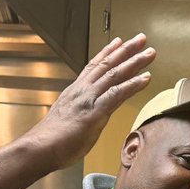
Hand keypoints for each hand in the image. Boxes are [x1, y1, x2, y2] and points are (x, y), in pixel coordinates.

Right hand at [27, 34, 155, 169]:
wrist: (39, 149)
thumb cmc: (51, 141)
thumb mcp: (67, 119)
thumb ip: (79, 112)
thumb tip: (88, 115)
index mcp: (75, 92)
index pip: (93, 66)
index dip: (107, 53)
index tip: (119, 42)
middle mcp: (82, 91)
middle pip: (107, 65)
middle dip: (126, 50)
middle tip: (141, 39)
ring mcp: (88, 100)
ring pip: (114, 75)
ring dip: (134, 62)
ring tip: (149, 53)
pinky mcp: (94, 112)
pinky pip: (116, 94)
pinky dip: (132, 85)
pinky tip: (145, 78)